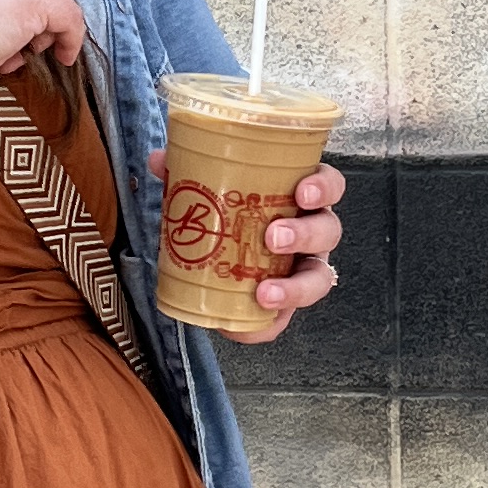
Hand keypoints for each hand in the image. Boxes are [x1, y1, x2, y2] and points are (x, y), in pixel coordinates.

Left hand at [146, 149, 345, 340]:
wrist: (217, 259)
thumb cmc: (229, 215)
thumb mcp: (209, 191)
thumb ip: (187, 173)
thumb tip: (158, 159)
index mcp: (299, 198)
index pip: (328, 186)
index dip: (322, 187)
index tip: (303, 192)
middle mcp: (311, 233)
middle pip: (328, 230)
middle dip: (305, 234)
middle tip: (274, 237)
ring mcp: (303, 270)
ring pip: (318, 279)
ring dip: (295, 287)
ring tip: (266, 292)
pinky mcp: (286, 305)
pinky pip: (285, 319)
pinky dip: (267, 326)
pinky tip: (246, 328)